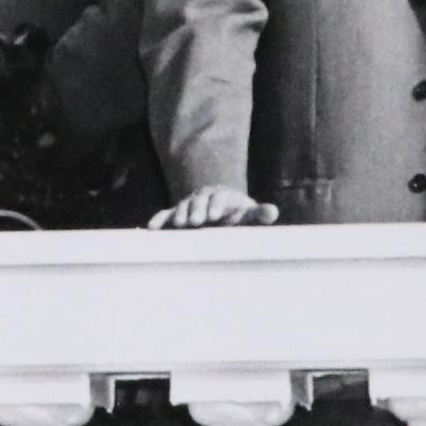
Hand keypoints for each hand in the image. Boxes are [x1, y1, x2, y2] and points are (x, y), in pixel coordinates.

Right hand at [147, 186, 278, 229]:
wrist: (219, 212)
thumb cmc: (237, 217)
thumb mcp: (248, 215)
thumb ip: (259, 214)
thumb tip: (273, 212)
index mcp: (223, 197)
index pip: (220, 197)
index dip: (217, 205)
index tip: (215, 216)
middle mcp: (204, 199)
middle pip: (199, 200)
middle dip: (197, 209)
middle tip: (195, 222)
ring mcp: (189, 206)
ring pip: (183, 206)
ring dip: (180, 214)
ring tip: (179, 225)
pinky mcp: (176, 215)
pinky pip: (166, 215)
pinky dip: (159, 220)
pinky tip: (152, 228)